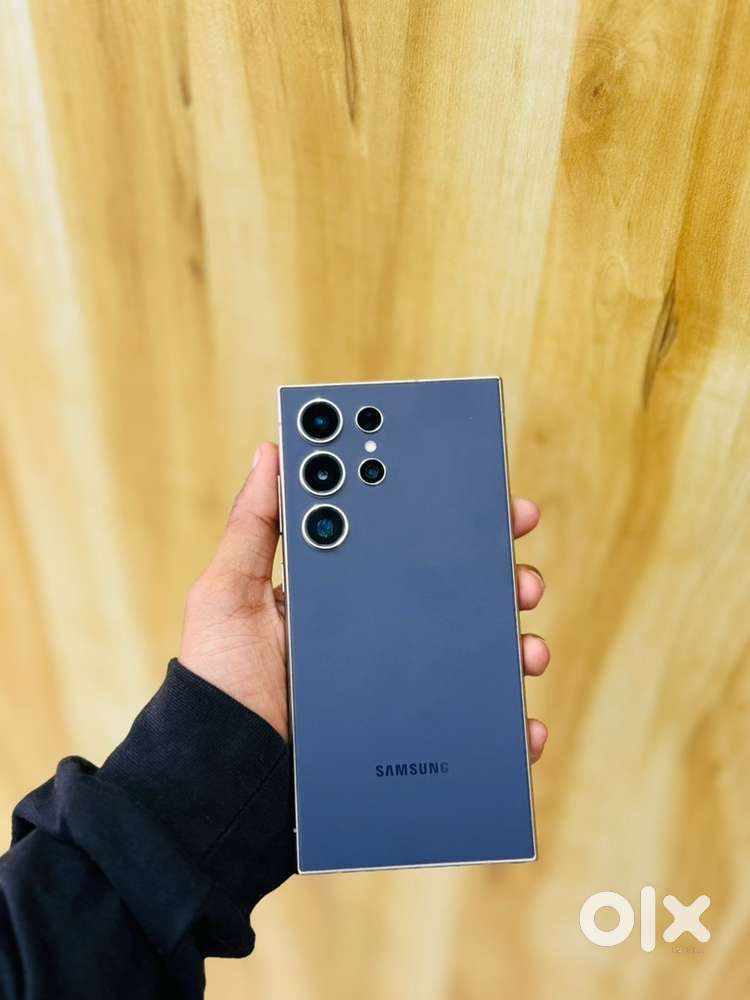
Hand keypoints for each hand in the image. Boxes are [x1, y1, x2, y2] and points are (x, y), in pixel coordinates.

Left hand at [179, 442, 549, 760]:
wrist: (225, 776)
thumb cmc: (220, 682)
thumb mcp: (227, 594)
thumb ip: (253, 525)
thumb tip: (272, 449)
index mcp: (346, 594)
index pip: (410, 547)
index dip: (456, 526)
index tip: (497, 503)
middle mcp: (380, 634)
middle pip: (457, 598)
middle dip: (502, 581)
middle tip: (522, 576)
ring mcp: (400, 686)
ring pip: (476, 658)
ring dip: (515, 647)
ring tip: (526, 650)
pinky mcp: (408, 736)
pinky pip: (472, 728)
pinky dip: (507, 724)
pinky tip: (521, 723)